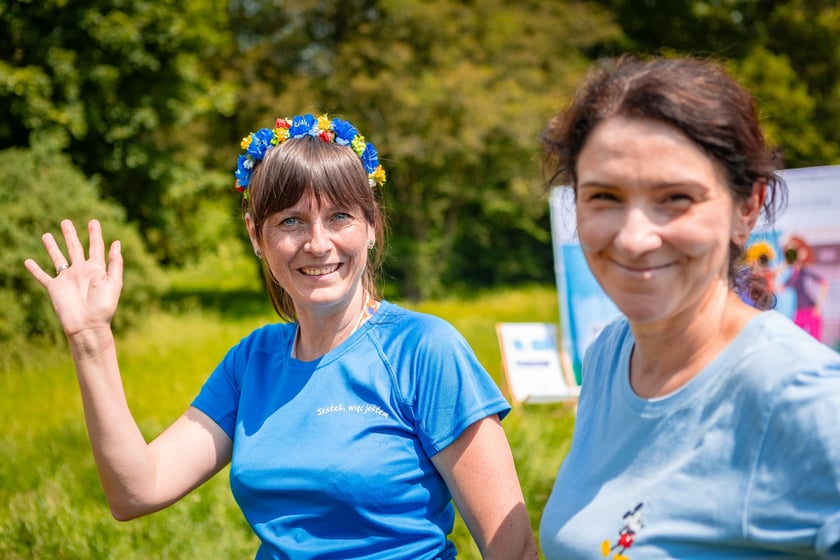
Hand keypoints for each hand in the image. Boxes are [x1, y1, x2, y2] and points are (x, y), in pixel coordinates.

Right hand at [24, 219, 122, 336]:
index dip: (95, 234)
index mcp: (96, 269)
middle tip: (65, 221)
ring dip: (52, 247)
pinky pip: (43, 276)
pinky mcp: (55, 288)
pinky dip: (35, 269)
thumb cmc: (104, 306)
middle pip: (74, 248)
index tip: (93, 222)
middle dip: (70, 235)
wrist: (88, 325)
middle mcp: (81, 271)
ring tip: (46, 235)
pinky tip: (28, 261)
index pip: (95, 247)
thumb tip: (117, 242)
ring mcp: (67, 279)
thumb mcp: (114, 282)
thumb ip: (115, 263)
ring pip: (57, 258)